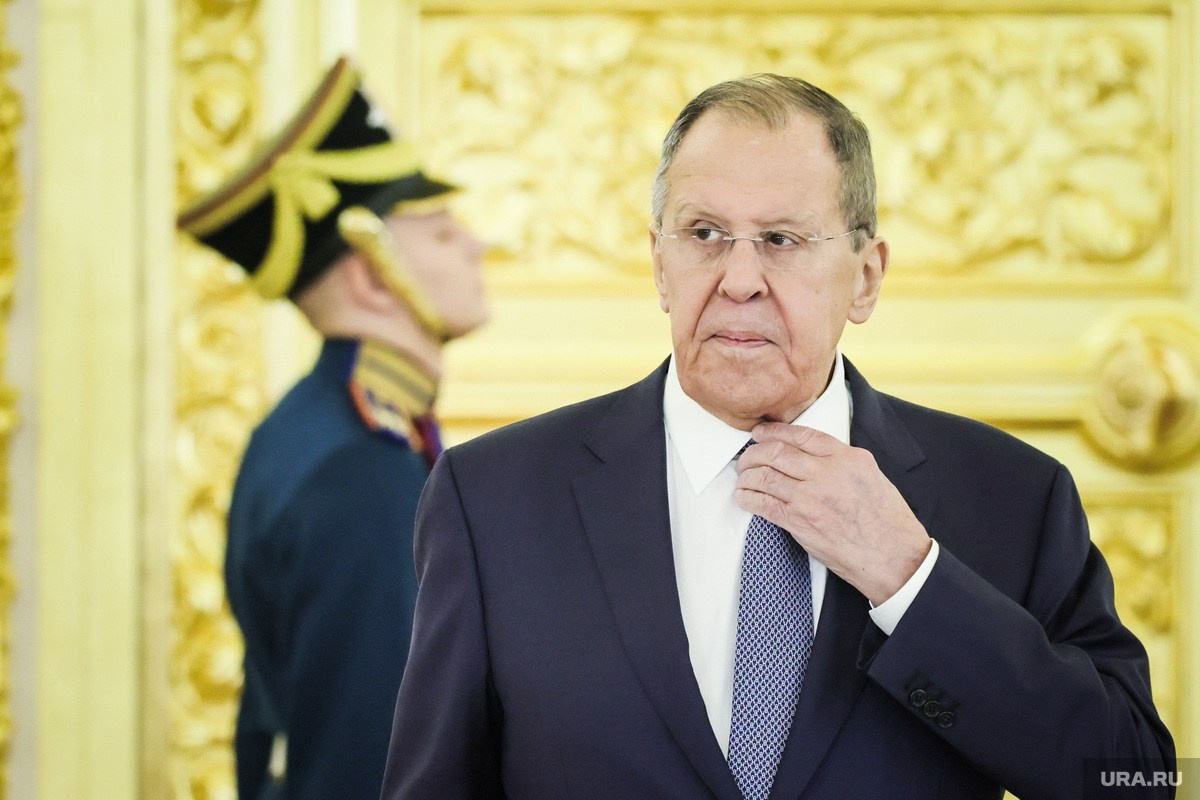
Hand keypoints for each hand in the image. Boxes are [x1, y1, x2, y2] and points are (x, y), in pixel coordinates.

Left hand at [734, 422, 931, 605]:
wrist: (893, 556)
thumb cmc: (887, 521)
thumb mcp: (870, 476)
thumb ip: (842, 462)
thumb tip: (812, 457)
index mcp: (847, 457)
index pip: (801, 435)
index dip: (774, 432)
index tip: (760, 433)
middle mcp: (827, 472)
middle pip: (777, 453)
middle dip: (754, 454)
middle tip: (745, 458)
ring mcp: (811, 497)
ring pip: (766, 476)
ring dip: (747, 476)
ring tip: (742, 478)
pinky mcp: (799, 522)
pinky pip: (764, 504)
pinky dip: (748, 498)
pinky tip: (743, 497)